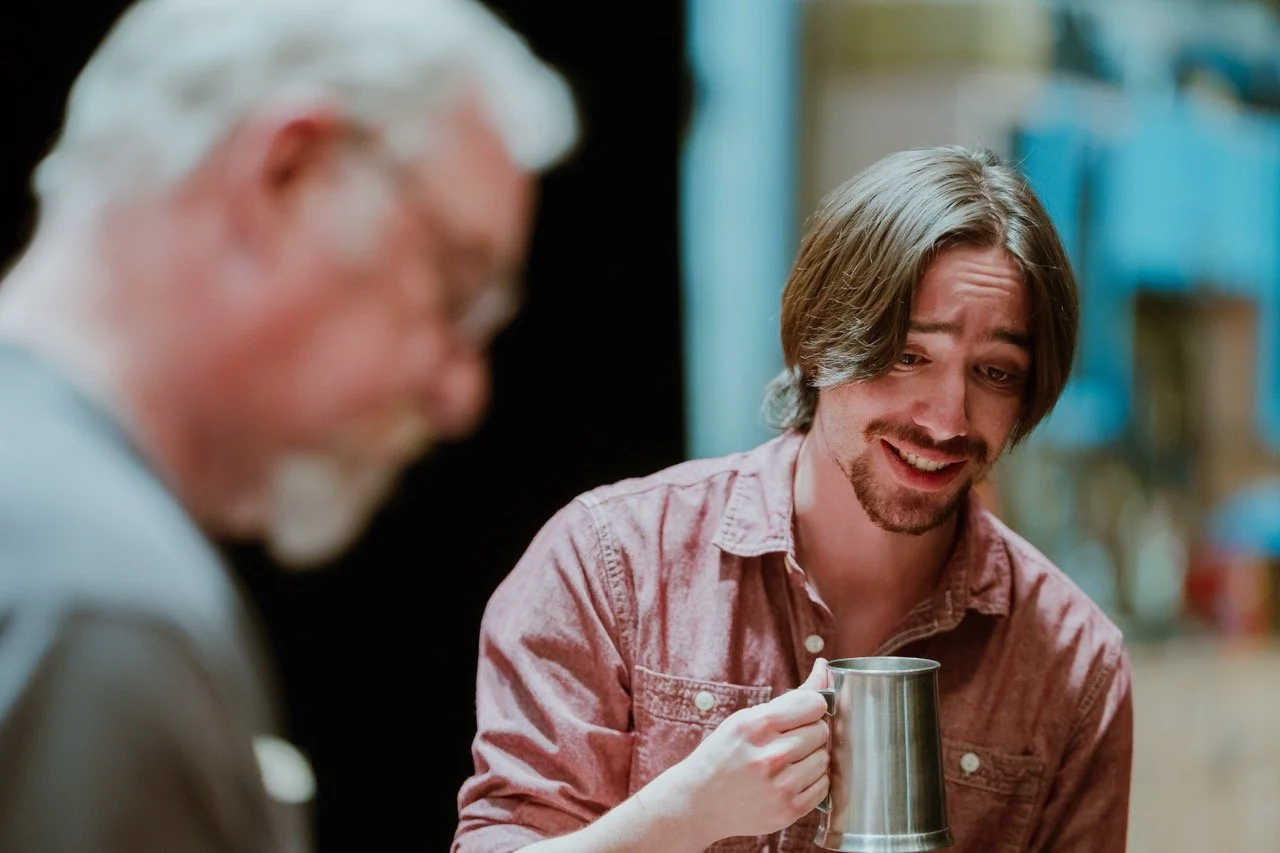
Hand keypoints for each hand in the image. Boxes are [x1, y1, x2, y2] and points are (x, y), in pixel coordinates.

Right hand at [657, 658, 830, 844]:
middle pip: (821, 732)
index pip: (814, 704)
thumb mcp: (745, 719)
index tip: (803, 714)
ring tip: (786, 763)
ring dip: (811, 758)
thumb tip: (825, 669)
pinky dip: (812, 782)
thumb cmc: (722, 756)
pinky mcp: (788, 811)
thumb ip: (790, 698)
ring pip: (824, 760)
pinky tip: (789, 780)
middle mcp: (770, 756)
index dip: (812, 707)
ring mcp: (780, 787)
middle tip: (788, 741)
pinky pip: (823, 787)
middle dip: (809, 733)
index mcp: (757, 726)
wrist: (697, 804)